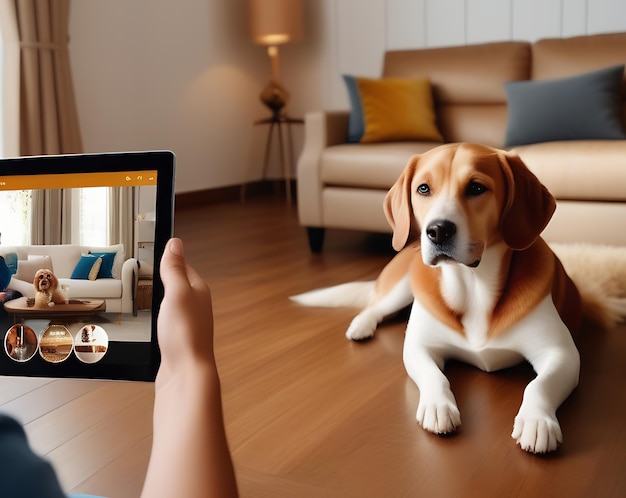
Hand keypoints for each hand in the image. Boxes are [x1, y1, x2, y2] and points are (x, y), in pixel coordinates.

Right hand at [156, 237, 215, 385]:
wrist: (185, 374)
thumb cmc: (185, 335)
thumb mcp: (177, 293)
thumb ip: (174, 269)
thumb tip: (175, 243)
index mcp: (198, 291)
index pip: (184, 266)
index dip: (171, 257)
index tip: (160, 246)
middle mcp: (196, 306)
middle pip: (180, 284)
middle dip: (166, 275)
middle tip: (152, 265)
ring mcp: (187, 323)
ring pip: (174, 302)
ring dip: (163, 295)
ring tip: (151, 288)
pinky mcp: (178, 338)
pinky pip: (169, 319)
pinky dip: (160, 314)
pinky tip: (154, 318)